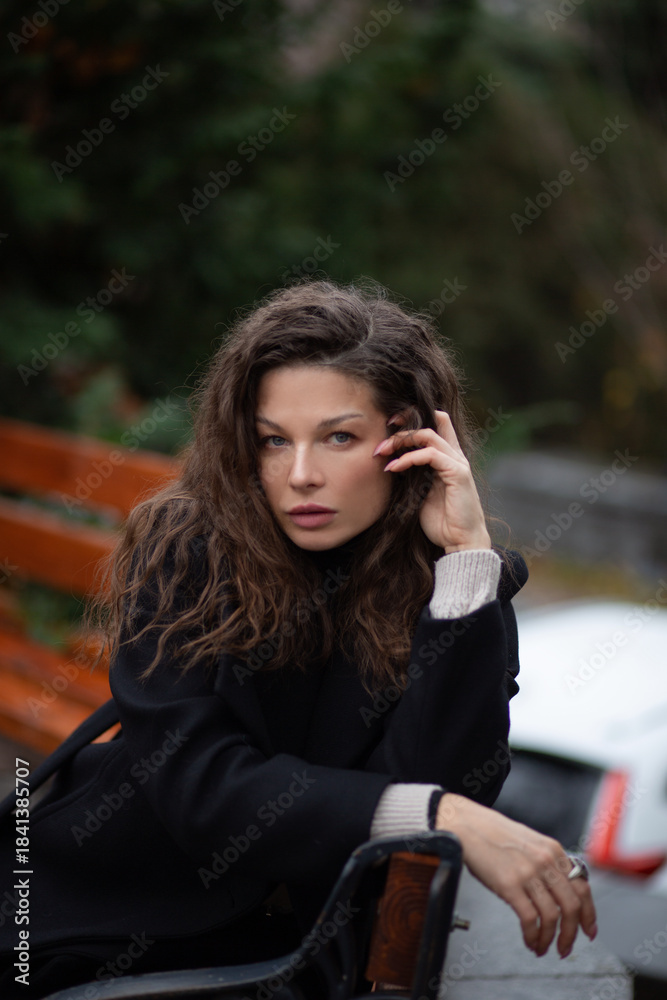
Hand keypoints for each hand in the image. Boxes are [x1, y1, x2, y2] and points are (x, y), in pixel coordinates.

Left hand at [373, 410, 490, 552]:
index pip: (436, 424)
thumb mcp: (420, 492)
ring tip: (382, 452)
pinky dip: (409, 458)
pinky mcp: (458, 474)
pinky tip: (394, 467)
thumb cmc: (442, 521)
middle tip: (380, 443)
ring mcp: (458, 463)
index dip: (413, 419)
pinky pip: (431, 455)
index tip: (388, 428)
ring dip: (401, 441)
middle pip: (431, 422)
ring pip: (428, 436)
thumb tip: (391, 463)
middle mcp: (455, 456)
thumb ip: (412, 475)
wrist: (461, 541)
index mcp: (448, 458)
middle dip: (402, 428)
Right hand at [436, 793, 597, 957]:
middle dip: (571, 933)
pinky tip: (529, 941)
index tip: (588, 931)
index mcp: (553, 850)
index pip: (583, 887)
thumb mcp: (529, 842)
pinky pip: (530, 919)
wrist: (467, 825)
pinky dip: (533, 936)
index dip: (589, 914)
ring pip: (553, 916)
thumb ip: (546, 863)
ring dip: (550, 939)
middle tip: (565, 948)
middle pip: (572, 906)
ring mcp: (528, 872)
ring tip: (542, 948)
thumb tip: (559, 893)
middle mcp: (545, 860)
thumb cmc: (493, 835)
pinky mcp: (509, 883)